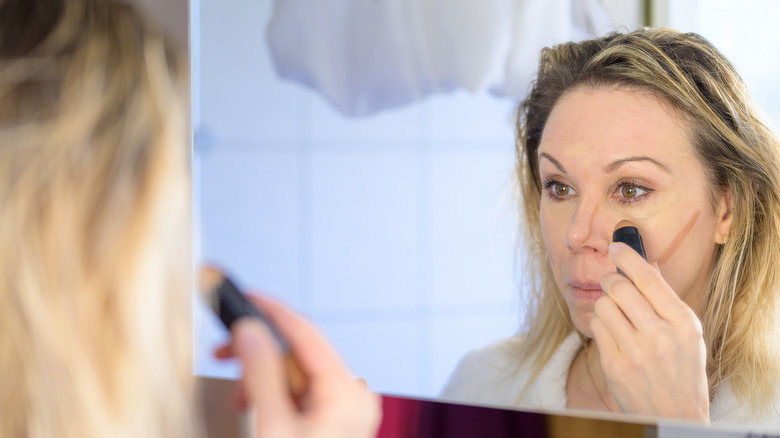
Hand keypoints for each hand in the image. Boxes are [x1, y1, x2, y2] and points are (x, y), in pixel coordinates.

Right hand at [219, 296, 381, 437]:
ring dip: (264, 377)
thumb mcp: (273, 426)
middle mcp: (352, 395)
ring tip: (240, 396)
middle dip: (259, 352)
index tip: (246, 298)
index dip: (272, 311)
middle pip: (300, 352)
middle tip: (224, 351)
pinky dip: (276, 394)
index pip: (306, 332)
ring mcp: (346, 409)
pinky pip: (302, 392)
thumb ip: (261, 375)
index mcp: (345, 392)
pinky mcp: (335, 420)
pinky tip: (257, 407)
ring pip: (297, 372)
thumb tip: (251, 332)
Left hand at [590, 242, 709, 422]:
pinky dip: (601, 324)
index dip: (628, 257)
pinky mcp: (614, 364)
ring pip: (603, 305)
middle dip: (611, 280)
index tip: (616, 246)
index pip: (648, 278)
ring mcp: (634, 351)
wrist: (674, 414)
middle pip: (619, 287)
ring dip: (606, 304)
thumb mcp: (688, 333)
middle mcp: (659, 335)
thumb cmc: (682, 369)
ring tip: (618, 316)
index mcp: (683, 322)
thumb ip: (666, 299)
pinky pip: (596, 327)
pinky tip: (613, 333)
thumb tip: (646, 264)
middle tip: (612, 282)